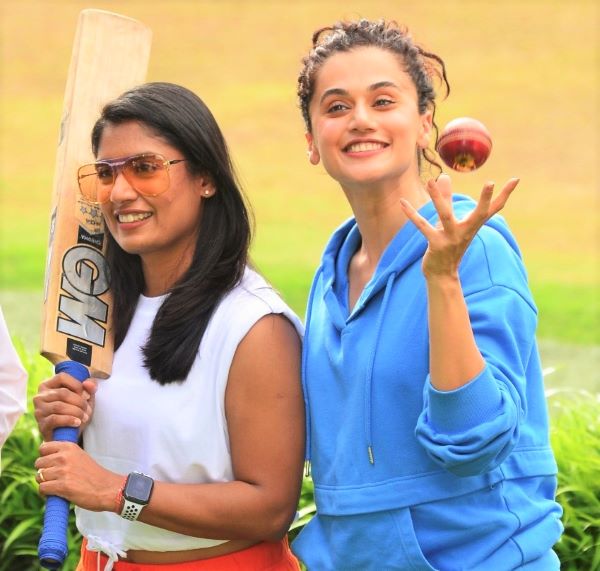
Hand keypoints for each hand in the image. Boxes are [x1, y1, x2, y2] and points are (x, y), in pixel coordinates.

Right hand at [33, 372, 97, 441]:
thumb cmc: (76, 411)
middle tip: (88, 410)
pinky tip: (77, 423)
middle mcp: (40, 397)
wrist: (68, 435)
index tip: (86, 395)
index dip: (77, 384)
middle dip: (80, 402)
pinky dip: (69, 420)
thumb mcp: (85, 397)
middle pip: (62, 393)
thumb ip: (90, 386)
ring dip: (76, 411)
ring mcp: (39, 411)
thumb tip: (88, 384)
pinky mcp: (41, 425)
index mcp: (48, 385)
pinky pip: (55, 419)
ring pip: (59, 406)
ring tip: (84, 417)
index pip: (61, 377)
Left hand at [35, 441, 121, 511]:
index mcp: (70, 447)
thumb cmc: (93, 474)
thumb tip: (45, 458)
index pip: (44, 448)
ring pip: (39, 476)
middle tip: (54, 478)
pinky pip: (42, 488)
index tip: (50, 464)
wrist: (108, 488)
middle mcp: (65, 456)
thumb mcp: (80, 457)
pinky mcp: (62, 486)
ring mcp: (63, 471)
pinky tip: (55, 493)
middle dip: (43, 471)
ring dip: (44, 483)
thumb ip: (64, 455)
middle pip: (39, 462)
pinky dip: (45, 493)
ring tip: (55, 485)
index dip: (44, 457)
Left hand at [400, 174, 518, 279]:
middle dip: (485, 199)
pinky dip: (412, 214)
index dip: (504, 195)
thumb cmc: (447, 245)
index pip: (493, 209)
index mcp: (473, 226)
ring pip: (445, 215)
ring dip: (438, 198)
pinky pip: (423, 226)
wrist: (442, 275)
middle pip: (479, 214)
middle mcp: (466, 232)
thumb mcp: (449, 222)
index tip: (515, 179)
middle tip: (491, 182)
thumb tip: (443, 176)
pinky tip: (402, 202)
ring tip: (432, 180)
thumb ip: (447, 198)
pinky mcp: (436, 244)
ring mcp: (451, 239)